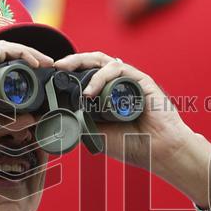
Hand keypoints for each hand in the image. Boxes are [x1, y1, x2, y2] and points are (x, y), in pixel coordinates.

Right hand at [0, 39, 53, 141]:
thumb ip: (2, 121)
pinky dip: (23, 53)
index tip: (27, 78)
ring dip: (28, 53)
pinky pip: (6, 48)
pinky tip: (36, 63)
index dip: (10, 66)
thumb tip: (29, 122)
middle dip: (23, 57)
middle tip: (41, 68)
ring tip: (45, 63)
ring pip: (5, 46)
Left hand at [53, 52, 192, 170]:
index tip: (53, 74)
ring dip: (84, 67)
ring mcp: (130, 80)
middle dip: (73, 60)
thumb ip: (79, 122)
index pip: (87, 72)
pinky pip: (118, 69)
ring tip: (73, 82)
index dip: (70, 69)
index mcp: (108, 92)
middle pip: (93, 61)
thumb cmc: (131, 144)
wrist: (157, 151)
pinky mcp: (141, 80)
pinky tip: (90, 92)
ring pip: (103, 61)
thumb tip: (54, 117)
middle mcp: (118, 83)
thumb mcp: (95, 133)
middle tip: (57, 66)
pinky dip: (101, 77)